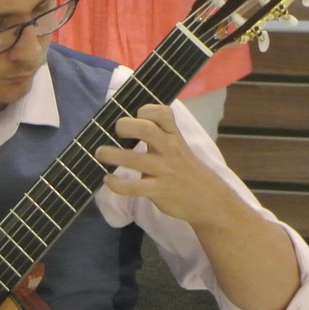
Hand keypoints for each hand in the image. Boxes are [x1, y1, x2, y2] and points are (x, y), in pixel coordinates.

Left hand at [95, 105, 240, 228]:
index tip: (135, 114)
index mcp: (175, 137)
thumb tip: (128, 128)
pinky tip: (108, 180)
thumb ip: (160, 138)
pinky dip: (116, 183)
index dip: (147, 110)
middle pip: (147, 130)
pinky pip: (133, 187)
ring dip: (112, 155)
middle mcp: (170, 150)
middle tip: (116, 131)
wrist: (208, 199)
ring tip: (100, 154)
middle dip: (126, 127)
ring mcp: (164, 171)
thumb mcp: (179, 148)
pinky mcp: (158, 191)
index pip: (163, 113)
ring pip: (134, 160)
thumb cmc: (187, 171)